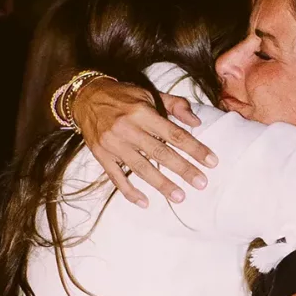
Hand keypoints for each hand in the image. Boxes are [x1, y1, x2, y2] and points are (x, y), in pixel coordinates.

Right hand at [73, 79, 213, 209]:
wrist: (85, 97)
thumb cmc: (123, 96)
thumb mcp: (148, 93)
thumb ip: (175, 105)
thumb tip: (197, 122)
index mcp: (142, 112)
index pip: (174, 134)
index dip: (194, 148)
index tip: (211, 162)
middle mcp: (127, 128)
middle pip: (161, 153)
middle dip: (183, 169)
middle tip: (201, 183)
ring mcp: (113, 144)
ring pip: (141, 168)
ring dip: (161, 184)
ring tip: (180, 197)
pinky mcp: (101, 155)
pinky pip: (116, 178)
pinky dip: (130, 192)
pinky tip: (145, 202)